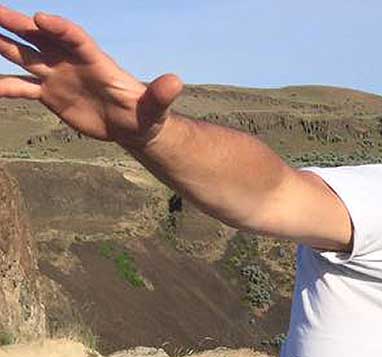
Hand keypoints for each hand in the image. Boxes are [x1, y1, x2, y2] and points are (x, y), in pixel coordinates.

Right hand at [0, 6, 181, 146]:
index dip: (58, 26)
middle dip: (16, 23)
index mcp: (94, 59)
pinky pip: (20, 87)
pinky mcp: (48, 94)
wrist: (133, 127)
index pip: (73, 36)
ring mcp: (56, 75)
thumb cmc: (146, 112)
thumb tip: (176, 82)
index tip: (41, 18)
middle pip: (40, 37)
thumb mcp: (156, 106)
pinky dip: (3, 87)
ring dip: (2, 44)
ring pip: (23, 55)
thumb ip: (161, 94)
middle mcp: (69, 61)